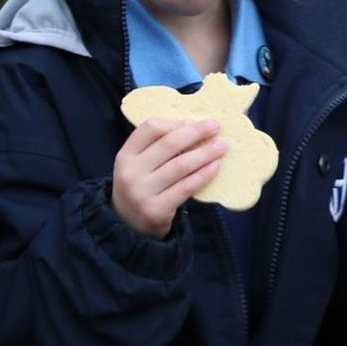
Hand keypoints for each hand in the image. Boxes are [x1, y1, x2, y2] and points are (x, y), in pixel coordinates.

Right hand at [112, 117, 226, 238]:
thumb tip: (192, 125)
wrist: (128, 223)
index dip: (174, 122)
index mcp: (125, 155)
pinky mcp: (156, 209)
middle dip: (195, 132)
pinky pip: (186, 188)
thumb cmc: (141, 186)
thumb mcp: (138, 164)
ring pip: (180, 166)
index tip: (192, 121)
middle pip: (167, 144)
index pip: (149, 128)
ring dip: (204, 153)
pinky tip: (215, 167)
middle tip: (215, 126)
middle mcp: (130, 172)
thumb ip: (156, 147)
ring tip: (222, 146)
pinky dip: (203, 175)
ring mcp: (142, 192)